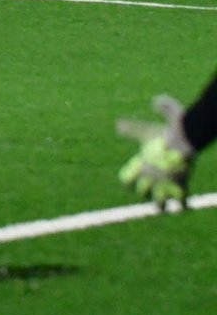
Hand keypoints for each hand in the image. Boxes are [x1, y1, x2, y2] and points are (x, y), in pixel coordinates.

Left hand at [117, 94, 194, 211]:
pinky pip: (182, 203)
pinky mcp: (182, 186)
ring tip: (163, 208)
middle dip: (145, 193)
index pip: (126, 179)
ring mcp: (165, 183)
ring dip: (161, 206)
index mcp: (141, 163)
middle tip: (151, 193)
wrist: (188, 136)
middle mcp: (150, 176)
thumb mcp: (160, 118)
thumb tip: (147, 106)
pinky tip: (183, 208)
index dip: (129, 180)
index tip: (133, 181)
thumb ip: (153, 113)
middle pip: (141, 193)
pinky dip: (183, 207)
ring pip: (159, 204)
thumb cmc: (174, 127)